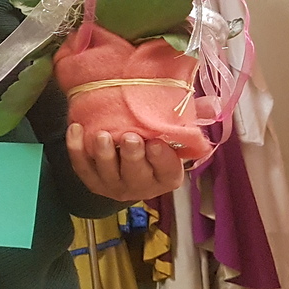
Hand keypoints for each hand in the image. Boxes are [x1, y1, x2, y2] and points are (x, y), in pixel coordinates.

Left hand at [66, 123, 184, 201]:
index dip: (162, 159)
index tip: (157, 143)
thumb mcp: (177, 134)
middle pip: (136, 175)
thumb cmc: (156, 142)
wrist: (128, 162)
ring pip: (107, 172)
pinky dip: (76, 149)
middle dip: (133, 157)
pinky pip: (81, 166)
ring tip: (102, 135)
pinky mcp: (91, 180)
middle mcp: (140, 186)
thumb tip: (213, 102)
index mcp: (166, 178)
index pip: (167, 172)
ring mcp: (113, 185)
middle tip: (130, 138)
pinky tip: (76, 129)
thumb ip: (193, 119)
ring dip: (103, 154)